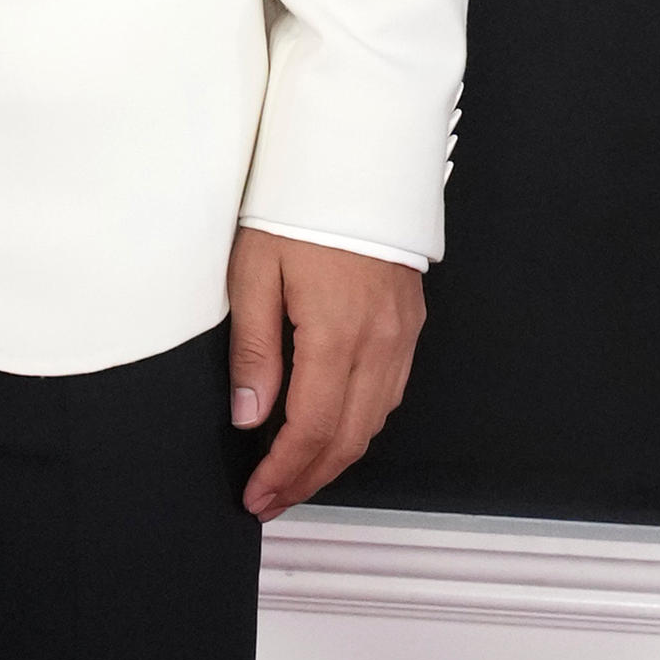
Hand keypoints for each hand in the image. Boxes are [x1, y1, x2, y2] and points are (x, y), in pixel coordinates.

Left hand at [225, 230, 422, 521]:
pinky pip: (389, 393)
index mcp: (336, 334)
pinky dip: (359, 424)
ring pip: (374, 422)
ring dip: (334, 458)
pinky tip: (332, 428)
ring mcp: (402, 334)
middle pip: (347, 439)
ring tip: (295, 475)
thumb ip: (254, 351)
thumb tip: (250, 414)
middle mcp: (379, 342)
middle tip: (271, 500)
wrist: (356, 158)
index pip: (310, 430)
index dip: (282, 473)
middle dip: (307, 480)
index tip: (257, 496)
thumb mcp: (253, 273)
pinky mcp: (410, 323)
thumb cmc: (299, 205)